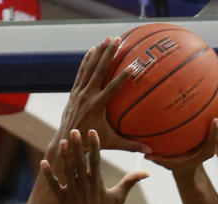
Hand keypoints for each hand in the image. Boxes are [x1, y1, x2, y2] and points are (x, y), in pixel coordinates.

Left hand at [42, 129, 148, 203]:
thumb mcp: (119, 197)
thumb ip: (131, 181)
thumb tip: (147, 173)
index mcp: (98, 184)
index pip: (96, 161)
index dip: (94, 146)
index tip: (92, 132)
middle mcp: (85, 187)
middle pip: (80, 163)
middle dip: (77, 146)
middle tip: (74, 131)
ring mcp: (73, 194)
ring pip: (67, 172)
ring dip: (64, 157)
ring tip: (61, 142)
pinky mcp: (62, 202)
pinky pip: (53, 186)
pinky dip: (49, 175)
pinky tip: (43, 163)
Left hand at [52, 37, 151, 159]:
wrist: (66, 139)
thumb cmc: (90, 142)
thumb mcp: (111, 144)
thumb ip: (130, 145)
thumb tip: (150, 150)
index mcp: (97, 106)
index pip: (112, 88)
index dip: (123, 77)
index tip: (133, 66)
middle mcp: (87, 95)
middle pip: (99, 70)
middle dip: (109, 54)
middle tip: (118, 40)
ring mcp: (80, 92)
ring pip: (90, 67)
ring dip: (99, 52)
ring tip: (107, 39)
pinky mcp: (75, 91)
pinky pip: (81, 72)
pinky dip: (87, 60)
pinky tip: (92, 50)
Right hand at [146, 83, 217, 175]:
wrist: (190, 166)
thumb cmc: (178, 164)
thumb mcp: (169, 163)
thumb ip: (159, 159)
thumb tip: (146, 155)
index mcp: (206, 151)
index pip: (212, 141)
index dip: (214, 131)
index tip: (215, 119)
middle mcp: (214, 143)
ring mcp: (217, 136)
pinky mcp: (216, 130)